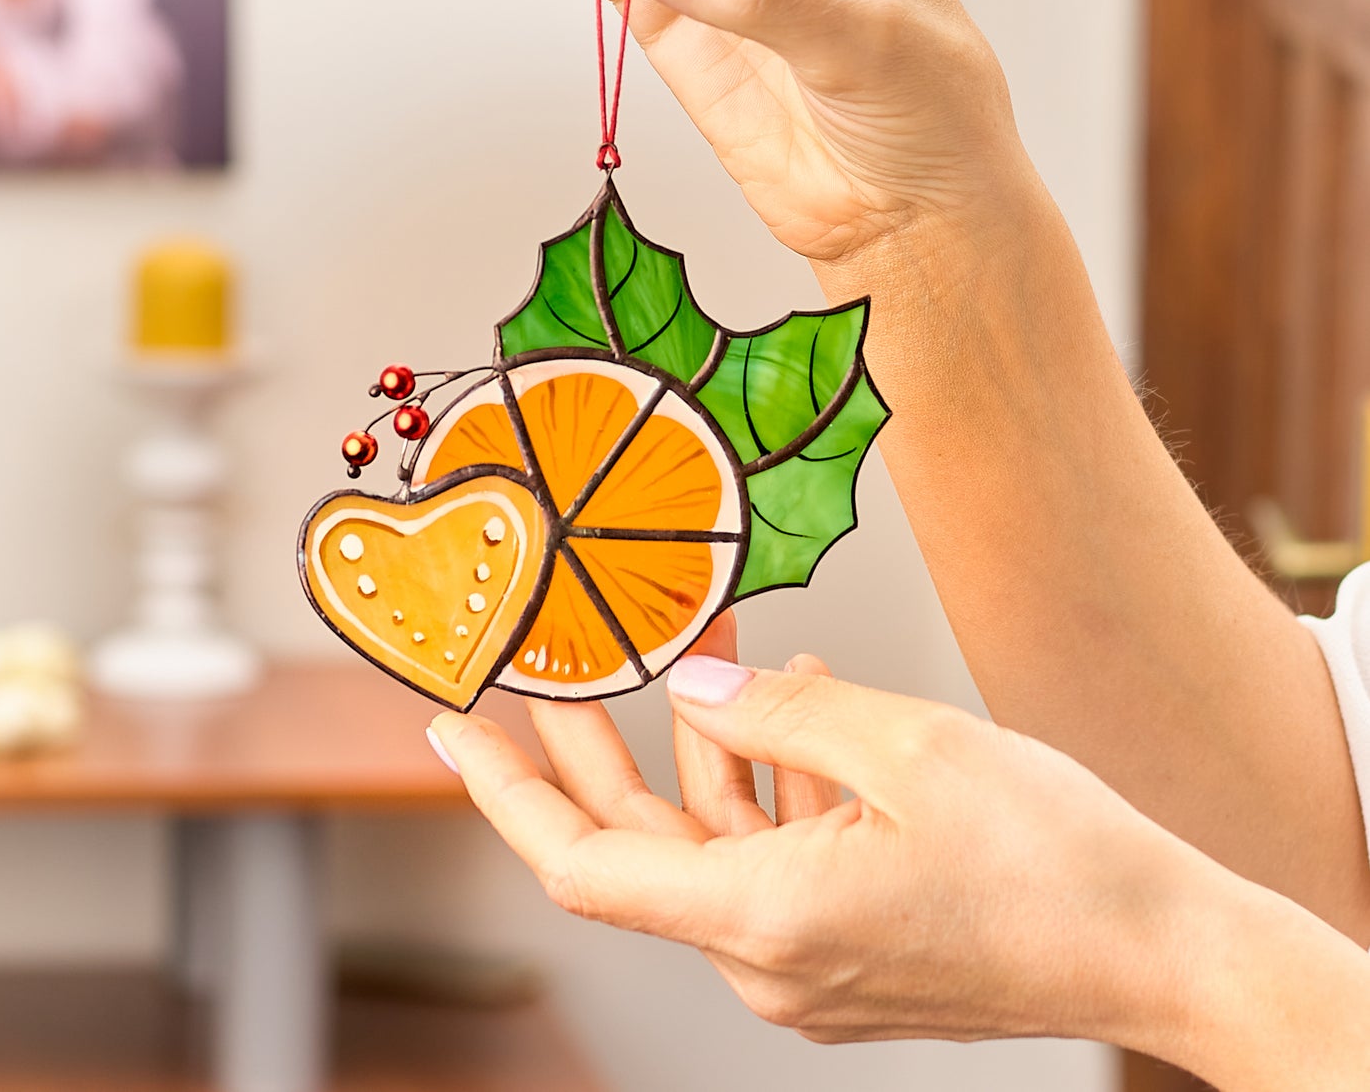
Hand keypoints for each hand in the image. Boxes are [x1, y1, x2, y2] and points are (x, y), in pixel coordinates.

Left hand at [429, 619, 1204, 1053]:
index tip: (455, 726)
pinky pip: (771, 857)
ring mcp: (807, 965)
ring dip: (702, 750)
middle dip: (590, 752)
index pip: (583, 863)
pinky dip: (767, 784)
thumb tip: (696, 688)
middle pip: (639, 847)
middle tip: (550, 670)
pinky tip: (796, 707)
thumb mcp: (908, 745)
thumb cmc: (1054, 856)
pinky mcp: (845, 950)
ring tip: (707, 652)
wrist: (1160, 948)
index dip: (507, 792)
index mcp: (765, 918)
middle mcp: (769, 959)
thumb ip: (782, 715)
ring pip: (712, 843)